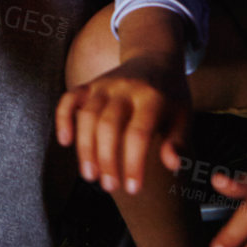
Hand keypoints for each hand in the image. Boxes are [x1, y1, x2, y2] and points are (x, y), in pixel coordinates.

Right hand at [55, 55, 188, 194]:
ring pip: (87, 115)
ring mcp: (105, 85)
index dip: (134, 163)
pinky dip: (63, 118)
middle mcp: (125, 89)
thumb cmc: (170, 96)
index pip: (139, 133)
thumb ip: (178, 141)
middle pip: (108, 125)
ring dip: (85, 147)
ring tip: (90, 175)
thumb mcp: (184, 115)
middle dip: (106, 159)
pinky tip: (65, 141)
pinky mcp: (90, 84)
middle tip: (109, 187)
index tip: (133, 189)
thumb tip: (173, 166)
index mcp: (152, 98)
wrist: (156, 58)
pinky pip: (70, 98)